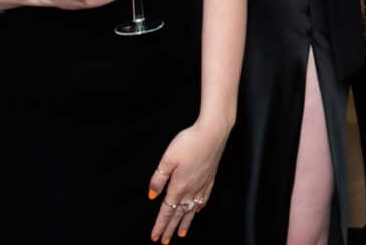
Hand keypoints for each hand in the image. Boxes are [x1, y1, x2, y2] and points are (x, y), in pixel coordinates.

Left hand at [148, 121, 227, 242]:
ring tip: (181, 234)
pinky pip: (204, 198)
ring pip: (192, 210)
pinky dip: (199, 207)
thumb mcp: (167, 159)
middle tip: (165, 241)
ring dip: (186, 222)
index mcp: (178, 186)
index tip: (155, 237)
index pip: (167, 211)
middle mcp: (191, 189)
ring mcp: (202, 184)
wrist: (213, 132)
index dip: (160, 225)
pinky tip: (198, 210)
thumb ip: (158, 179)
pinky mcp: (210, 177)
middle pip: (179, 214)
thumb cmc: (190, 142)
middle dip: (171, 229)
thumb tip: (152, 195)